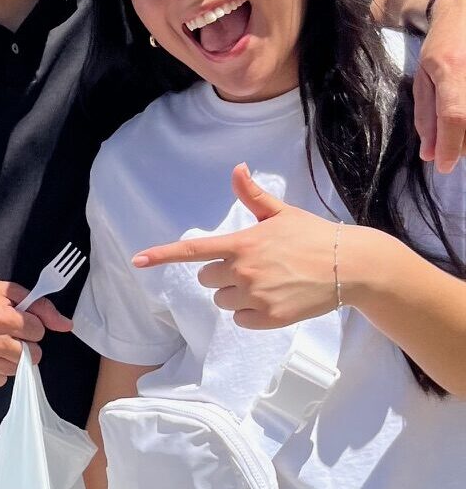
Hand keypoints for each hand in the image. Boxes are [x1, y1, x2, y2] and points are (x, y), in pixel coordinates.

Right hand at [0, 278, 71, 386]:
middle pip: (32, 354)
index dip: (31, 324)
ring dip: (13, 357)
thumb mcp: (4, 290)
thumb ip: (39, 305)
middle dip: (26, 343)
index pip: (38, 331)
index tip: (18, 321)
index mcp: (0, 317)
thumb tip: (66, 325)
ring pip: (18, 369)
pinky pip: (0, 381)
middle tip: (10, 334)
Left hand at [133, 164, 338, 328]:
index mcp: (241, 244)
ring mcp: (255, 296)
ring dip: (238, 295)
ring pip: (223, 301)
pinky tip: (276, 299)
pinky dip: (254, 314)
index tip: (137, 260)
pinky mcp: (268, 318)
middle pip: (207, 280)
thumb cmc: (313, 236)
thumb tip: (237, 167)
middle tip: (254, 267)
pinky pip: (241, 320)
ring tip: (269, 283)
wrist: (350, 266)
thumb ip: (252, 196)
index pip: (192, 250)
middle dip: (223, 275)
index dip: (162, 255)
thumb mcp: (281, 213)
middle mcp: (243, 270)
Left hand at [416, 0, 465, 173]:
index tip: (444, 166)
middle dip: (462, 144)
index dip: (451, 146)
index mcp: (451, 69)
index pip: (455, 116)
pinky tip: (464, 121)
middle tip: (453, 146)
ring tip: (460, 130)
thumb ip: (426, 116)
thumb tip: (431, 154)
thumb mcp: (424, 78)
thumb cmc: (441, 44)